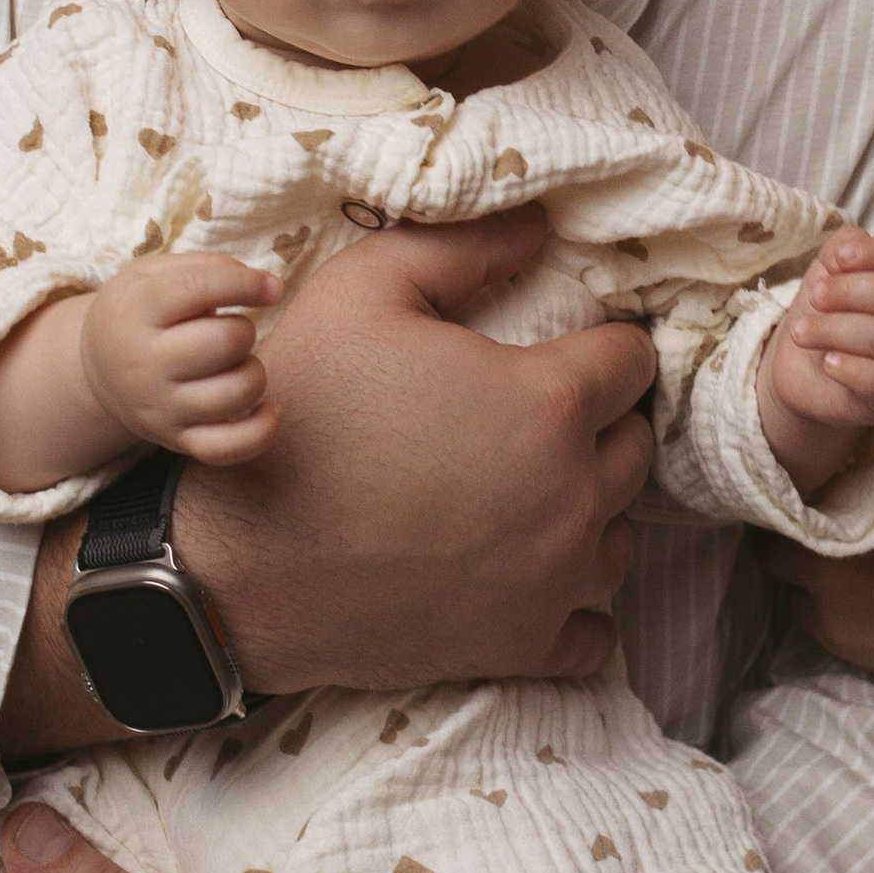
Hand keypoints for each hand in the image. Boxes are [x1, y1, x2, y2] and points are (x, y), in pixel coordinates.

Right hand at [0, 210, 656, 755]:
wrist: (237, 568)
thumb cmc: (299, 417)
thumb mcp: (361, 292)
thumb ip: (461, 248)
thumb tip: (539, 226)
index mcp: (549, 405)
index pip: (634, 362)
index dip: (602, 345)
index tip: (566, 349)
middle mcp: (574, 496)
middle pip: (635, 448)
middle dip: (599, 424)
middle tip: (535, 416)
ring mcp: (555, 581)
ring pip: (620, 535)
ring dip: (589, 509)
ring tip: (528, 490)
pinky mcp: (524, 646)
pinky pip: (594, 632)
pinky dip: (572, 603)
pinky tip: (527, 574)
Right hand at [80, 251, 280, 465]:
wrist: (97, 370)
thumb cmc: (140, 312)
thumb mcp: (152, 274)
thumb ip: (204, 269)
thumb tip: (263, 285)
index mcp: (135, 314)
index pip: (196, 290)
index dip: (245, 284)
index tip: (271, 288)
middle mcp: (144, 365)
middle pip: (223, 343)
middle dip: (243, 329)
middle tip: (231, 329)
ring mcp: (160, 409)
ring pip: (236, 394)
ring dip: (254, 372)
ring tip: (236, 364)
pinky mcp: (176, 440)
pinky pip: (229, 448)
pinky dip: (262, 430)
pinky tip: (269, 408)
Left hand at [758, 232, 873, 472]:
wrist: (804, 370)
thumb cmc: (826, 314)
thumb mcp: (829, 273)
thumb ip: (844, 248)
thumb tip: (854, 242)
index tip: (836, 259)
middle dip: (852, 292)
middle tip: (814, 296)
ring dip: (837, 331)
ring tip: (802, 332)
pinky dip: (852, 370)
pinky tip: (827, 363)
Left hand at [758, 237, 873, 717]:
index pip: (805, 427)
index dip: (815, 424)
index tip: (840, 429)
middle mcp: (842, 517)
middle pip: (782, 484)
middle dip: (806, 479)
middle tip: (845, 476)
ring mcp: (833, 584)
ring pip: (780, 549)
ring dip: (805, 534)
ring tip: (855, 525)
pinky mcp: (839, 635)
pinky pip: (801, 603)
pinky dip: (825, 588)